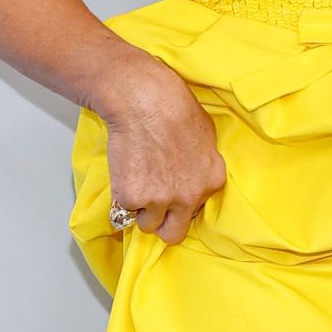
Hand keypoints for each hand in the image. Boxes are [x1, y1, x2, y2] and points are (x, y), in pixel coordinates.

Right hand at [100, 57, 226, 244]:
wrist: (142, 98)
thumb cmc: (172, 105)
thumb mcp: (204, 134)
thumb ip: (201, 163)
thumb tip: (191, 171)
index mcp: (212, 180)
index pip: (197, 212)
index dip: (180, 202)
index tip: (170, 192)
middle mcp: (189, 197)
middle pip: (174, 233)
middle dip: (162, 222)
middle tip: (151, 203)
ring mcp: (160, 200)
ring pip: (147, 223)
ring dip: (139, 208)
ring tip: (135, 179)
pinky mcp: (132, 197)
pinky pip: (122, 211)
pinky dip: (120, 197)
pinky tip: (124, 172)